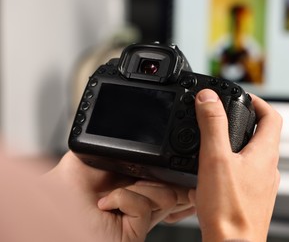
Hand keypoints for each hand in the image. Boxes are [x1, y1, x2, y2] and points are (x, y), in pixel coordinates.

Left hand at [44, 152, 194, 241]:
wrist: (47, 223)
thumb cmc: (60, 198)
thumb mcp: (81, 158)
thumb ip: (101, 143)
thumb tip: (113, 125)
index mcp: (131, 180)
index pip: (162, 170)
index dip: (167, 165)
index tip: (165, 155)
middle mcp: (138, 198)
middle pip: (172, 182)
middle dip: (162, 175)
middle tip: (133, 175)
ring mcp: (139, 217)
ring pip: (167, 194)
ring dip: (139, 188)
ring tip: (112, 193)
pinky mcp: (136, 231)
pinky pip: (146, 206)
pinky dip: (124, 199)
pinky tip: (105, 205)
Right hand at [190, 89, 281, 241]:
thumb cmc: (228, 210)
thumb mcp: (215, 159)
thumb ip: (212, 125)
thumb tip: (209, 98)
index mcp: (264, 154)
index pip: (273, 116)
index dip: (259, 102)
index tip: (244, 97)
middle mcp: (268, 169)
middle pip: (264, 135)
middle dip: (245, 121)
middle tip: (226, 116)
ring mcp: (261, 185)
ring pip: (252, 155)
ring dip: (236, 144)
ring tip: (215, 142)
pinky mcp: (251, 198)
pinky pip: (244, 174)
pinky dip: (230, 166)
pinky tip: (211, 176)